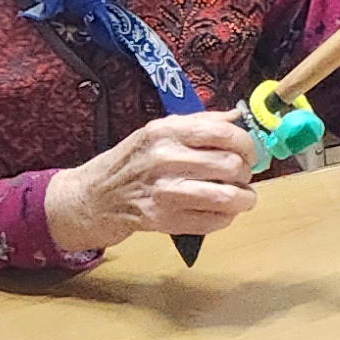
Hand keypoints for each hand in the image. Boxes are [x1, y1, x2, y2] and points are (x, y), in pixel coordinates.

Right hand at [44, 111, 261, 253]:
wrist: (91, 197)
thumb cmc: (129, 162)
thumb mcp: (157, 131)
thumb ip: (199, 123)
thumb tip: (237, 117)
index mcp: (166, 131)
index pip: (225, 133)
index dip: (247, 144)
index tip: (249, 152)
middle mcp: (165, 158)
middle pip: (231, 165)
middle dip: (245, 173)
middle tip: (241, 176)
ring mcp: (164, 192)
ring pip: (227, 197)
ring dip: (243, 199)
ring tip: (240, 197)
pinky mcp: (163, 220)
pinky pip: (212, 221)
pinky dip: (225, 218)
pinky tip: (220, 212)